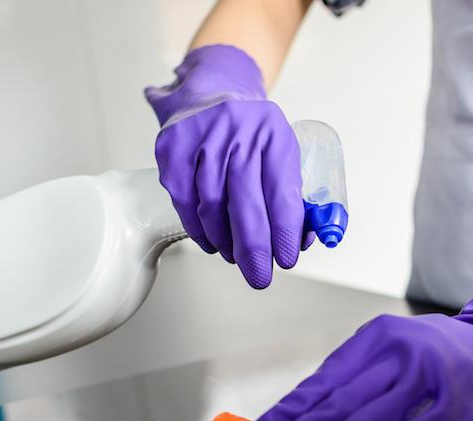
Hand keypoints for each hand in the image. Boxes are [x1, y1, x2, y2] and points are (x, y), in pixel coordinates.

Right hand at [145, 45, 309, 288]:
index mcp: (273, 132)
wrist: (210, 92)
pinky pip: (185, 202)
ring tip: (236, 257)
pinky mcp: (172, 147)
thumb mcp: (282, 152)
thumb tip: (299, 242)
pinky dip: (199, 230)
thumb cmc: (252, 133)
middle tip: (259, 275)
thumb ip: (294, 195)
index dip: (284, 232)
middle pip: (245, 203)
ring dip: (225, 242)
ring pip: (212, 206)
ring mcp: (202, 138)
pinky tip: (212, 242)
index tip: (286, 259)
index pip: (282, 191)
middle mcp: (238, 131)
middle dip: (254, 249)